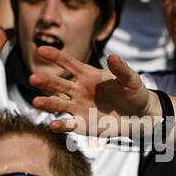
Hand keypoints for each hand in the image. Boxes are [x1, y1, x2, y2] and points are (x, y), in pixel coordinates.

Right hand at [29, 49, 153, 136]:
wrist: (141, 116)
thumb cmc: (134, 93)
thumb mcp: (131, 80)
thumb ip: (122, 70)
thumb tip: (113, 57)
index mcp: (88, 75)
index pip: (68, 63)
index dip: (55, 56)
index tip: (40, 50)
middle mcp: (78, 90)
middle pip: (59, 84)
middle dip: (46, 81)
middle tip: (33, 78)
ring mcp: (79, 107)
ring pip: (59, 103)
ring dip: (47, 103)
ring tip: (36, 102)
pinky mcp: (83, 124)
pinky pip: (69, 124)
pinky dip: (61, 125)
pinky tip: (53, 125)